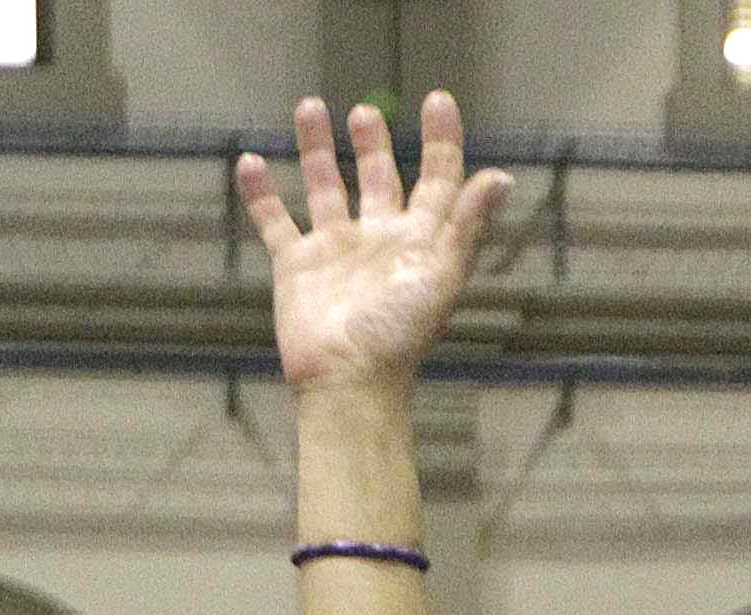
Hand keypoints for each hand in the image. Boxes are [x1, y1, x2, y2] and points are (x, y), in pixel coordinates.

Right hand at [238, 92, 511, 393]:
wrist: (347, 379)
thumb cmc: (399, 333)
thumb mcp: (441, 274)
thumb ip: (466, 223)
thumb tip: (501, 178)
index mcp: (419, 240)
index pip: (436, 179)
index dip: (441, 141)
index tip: (438, 100)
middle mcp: (378, 239)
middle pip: (378, 178)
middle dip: (373, 144)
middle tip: (367, 112)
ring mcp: (335, 250)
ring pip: (324, 187)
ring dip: (316, 149)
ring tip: (311, 107)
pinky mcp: (296, 266)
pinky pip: (275, 222)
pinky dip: (261, 194)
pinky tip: (249, 161)